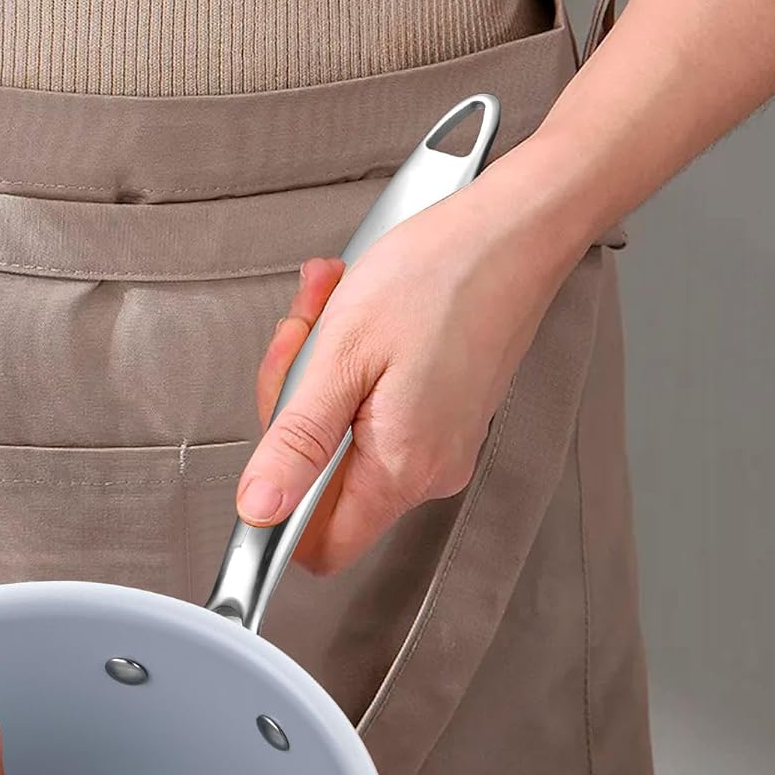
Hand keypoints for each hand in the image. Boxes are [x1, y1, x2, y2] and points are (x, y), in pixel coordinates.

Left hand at [238, 164, 583, 571]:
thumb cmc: (439, 274)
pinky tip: (354, 320)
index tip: (268, 446)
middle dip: (291, 410)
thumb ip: (295, 445)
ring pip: (340, 439)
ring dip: (317, 375)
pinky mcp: (441, 417)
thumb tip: (259, 512)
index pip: (319, 547)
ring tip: (331, 311)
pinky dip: (349, 368)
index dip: (279, 508)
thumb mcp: (341, 357)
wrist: (515, 227)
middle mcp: (426, 470)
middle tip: (301, 340)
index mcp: (400, 468)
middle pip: (320, 484)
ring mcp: (437, 445)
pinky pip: (370, 413)